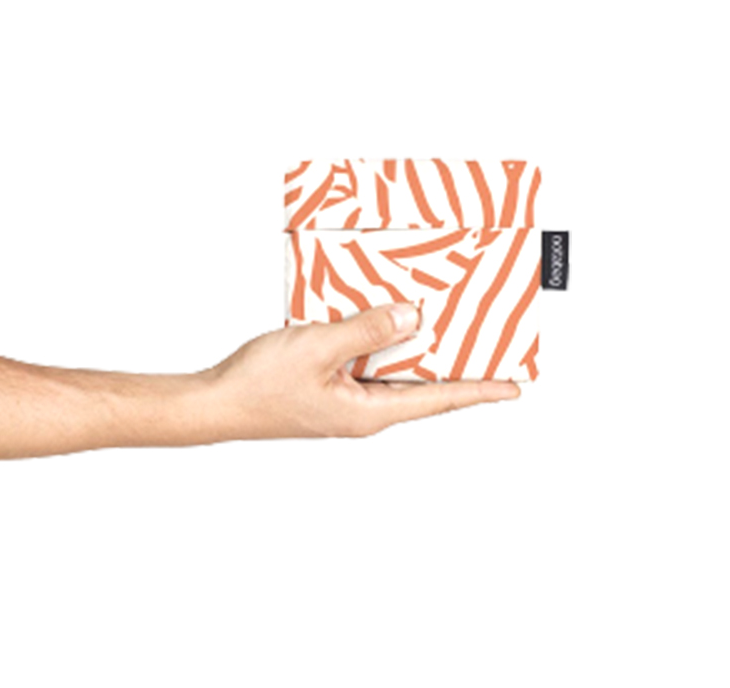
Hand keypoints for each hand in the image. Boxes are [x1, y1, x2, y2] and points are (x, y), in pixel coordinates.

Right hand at [203, 302, 520, 439]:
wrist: (215, 402)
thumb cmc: (259, 385)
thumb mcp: (319, 348)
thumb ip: (368, 331)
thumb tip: (413, 317)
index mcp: (370, 412)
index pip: (439, 399)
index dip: (479, 390)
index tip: (514, 387)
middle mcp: (365, 411)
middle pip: (423, 386)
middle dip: (457, 366)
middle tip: (488, 346)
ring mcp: (348, 400)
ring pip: (396, 372)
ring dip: (419, 349)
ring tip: (446, 325)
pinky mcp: (332, 386)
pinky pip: (370, 363)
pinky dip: (384, 342)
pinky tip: (387, 320)